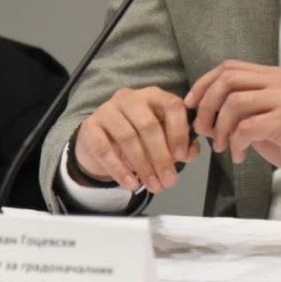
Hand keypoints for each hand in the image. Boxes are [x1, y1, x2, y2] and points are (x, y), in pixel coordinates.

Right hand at [75, 86, 198, 193]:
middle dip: (161, 157)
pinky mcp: (89, 127)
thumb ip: (179, 145)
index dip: (179, 131)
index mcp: (154, 96)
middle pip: (149, 125)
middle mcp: (131, 98)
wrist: (99, 141)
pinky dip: (120, 170)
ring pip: (128, 137)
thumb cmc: (138, 137)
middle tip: (169, 181)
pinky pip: (105, 150)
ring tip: (153, 186)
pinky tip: (132, 184)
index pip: (172, 106)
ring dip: (143, 166)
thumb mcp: (161, 139)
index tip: (183, 157)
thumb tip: (191, 153)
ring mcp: (108, 110)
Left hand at [184, 60, 280, 185]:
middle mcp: (278, 81)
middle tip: (203, 131)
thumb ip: (243, 107)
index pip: (229, 67)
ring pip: (234, 103)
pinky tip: (240, 155)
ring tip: (223, 147)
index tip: (191, 105)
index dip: (203, 84)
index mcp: (272, 76)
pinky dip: (236, 144)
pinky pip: (247, 127)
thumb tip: (206, 112)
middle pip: (227, 81)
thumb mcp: (267, 115)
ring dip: (220, 129)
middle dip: (206, 107)